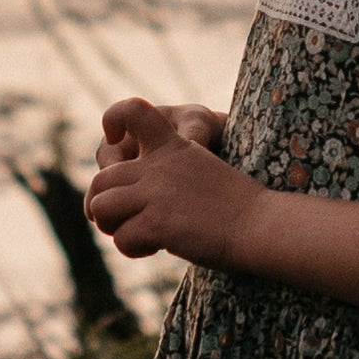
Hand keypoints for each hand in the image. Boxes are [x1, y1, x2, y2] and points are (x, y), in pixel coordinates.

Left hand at [87, 97, 255, 265]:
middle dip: (101, 206)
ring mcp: (155, 194)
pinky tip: (156, 247)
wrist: (258, 223)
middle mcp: (158, 166)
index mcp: (172, 145)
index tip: (115, 139)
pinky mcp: (157, 223)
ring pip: (100, 208)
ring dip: (113, 228)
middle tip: (120, 220)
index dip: (115, 120)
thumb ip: (163, 170)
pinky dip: (133, 248)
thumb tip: (128, 193)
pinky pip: (121, 239)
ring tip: (137, 234)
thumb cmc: (232, 203)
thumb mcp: (197, 167)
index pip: (133, 111)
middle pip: (100, 180)